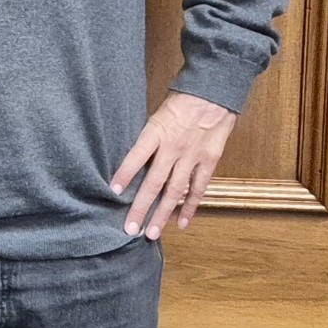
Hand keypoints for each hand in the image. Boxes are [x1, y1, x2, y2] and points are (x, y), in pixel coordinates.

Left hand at [110, 91, 236, 239]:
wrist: (213, 94)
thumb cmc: (181, 102)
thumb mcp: (156, 115)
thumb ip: (147, 139)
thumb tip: (133, 161)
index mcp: (156, 132)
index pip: (136, 156)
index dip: (125, 173)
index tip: (113, 191)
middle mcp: (173, 148)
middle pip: (154, 182)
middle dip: (141, 207)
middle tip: (130, 228)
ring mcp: (192, 157)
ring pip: (175, 191)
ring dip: (162, 214)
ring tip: (151, 233)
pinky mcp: (208, 162)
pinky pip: (198, 189)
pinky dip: (189, 207)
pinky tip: (180, 223)